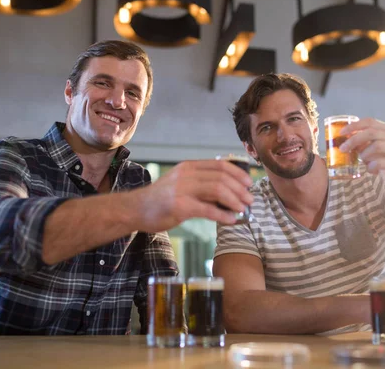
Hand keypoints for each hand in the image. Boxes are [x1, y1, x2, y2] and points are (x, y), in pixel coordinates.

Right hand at [133, 160, 252, 232]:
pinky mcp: (179, 206)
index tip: (248, 184)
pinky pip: (208, 209)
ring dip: (235, 200)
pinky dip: (223, 215)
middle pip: (222, 177)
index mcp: (188, 167)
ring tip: (243, 210)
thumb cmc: (160, 199)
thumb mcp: (181, 183)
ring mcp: (182, 189)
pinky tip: (231, 220)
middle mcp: (186, 174)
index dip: (238, 174)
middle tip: (249, 200)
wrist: (134, 209)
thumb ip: (201, 184)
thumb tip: (230, 192)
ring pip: (217, 190)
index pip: (220, 165)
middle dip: (240, 189)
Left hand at [339, 118, 384, 194]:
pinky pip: (380, 162)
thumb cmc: (383, 161)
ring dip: (364, 154)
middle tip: (343, 149)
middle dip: (354, 140)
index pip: (369, 121)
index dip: (354, 125)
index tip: (341, 133)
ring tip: (363, 161)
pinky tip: (369, 170)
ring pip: (376, 146)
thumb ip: (361, 142)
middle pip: (371, 132)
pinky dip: (370, 167)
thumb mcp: (371, 148)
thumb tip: (342, 140)